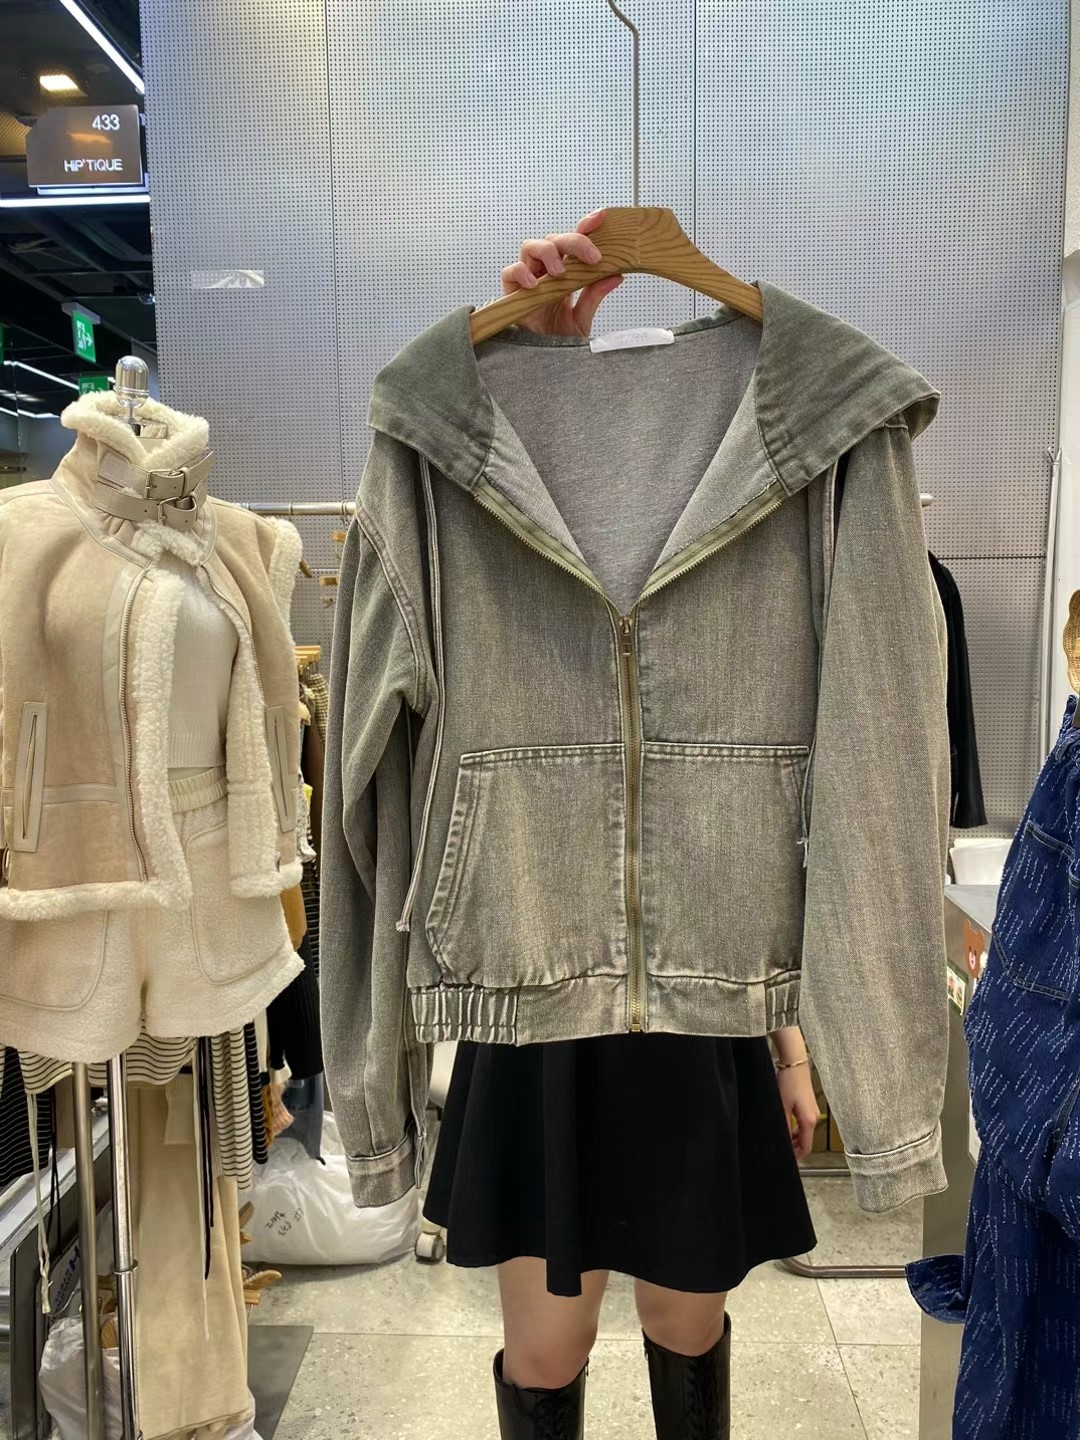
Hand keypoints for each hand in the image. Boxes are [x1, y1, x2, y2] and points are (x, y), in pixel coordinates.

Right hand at [501, 209, 623, 337]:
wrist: (541, 360)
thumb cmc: (559, 335)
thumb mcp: (582, 317)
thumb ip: (594, 295)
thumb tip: (617, 275)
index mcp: (565, 270)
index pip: (574, 241)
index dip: (585, 226)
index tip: (601, 218)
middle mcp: (545, 269)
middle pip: (555, 239)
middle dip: (574, 242)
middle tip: (592, 257)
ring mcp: (528, 276)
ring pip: (531, 246)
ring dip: (547, 253)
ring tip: (559, 272)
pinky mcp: (511, 290)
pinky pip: (511, 271)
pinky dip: (521, 272)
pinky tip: (534, 284)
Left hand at [775, 1061, 819, 1159]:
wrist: (794, 1063)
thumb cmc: (788, 1082)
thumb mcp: (782, 1106)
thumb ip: (783, 1125)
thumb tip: (781, 1139)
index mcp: (808, 1121)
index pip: (806, 1147)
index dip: (796, 1156)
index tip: (786, 1159)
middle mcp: (814, 1118)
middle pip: (806, 1140)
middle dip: (794, 1147)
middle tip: (779, 1149)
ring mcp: (813, 1111)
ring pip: (804, 1132)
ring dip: (793, 1137)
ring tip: (780, 1137)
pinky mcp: (809, 1105)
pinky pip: (804, 1123)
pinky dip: (795, 1128)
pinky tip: (785, 1124)